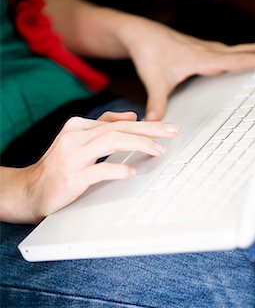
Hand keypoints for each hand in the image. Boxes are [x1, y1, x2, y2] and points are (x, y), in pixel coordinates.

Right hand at [0, 112, 177, 223]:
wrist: (30, 190)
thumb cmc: (58, 167)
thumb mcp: (78, 142)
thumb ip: (102, 128)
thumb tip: (131, 117)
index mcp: (77, 126)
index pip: (117, 122)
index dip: (145, 125)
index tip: (167, 127)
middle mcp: (75, 137)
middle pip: (119, 129)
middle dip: (149, 130)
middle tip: (172, 132)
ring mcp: (73, 157)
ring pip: (111, 142)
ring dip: (139, 145)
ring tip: (158, 150)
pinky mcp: (72, 177)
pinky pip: (99, 170)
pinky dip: (118, 170)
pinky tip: (132, 173)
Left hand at [121, 19, 254, 119]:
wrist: (140, 34)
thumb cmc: (149, 52)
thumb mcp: (154, 82)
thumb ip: (157, 105)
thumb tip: (155, 124)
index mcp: (203, 59)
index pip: (238, 60)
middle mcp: (207, 52)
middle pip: (244, 51)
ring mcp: (205, 49)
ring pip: (237, 49)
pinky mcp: (200, 49)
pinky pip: (227, 51)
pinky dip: (241, 54)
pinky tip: (239, 61)